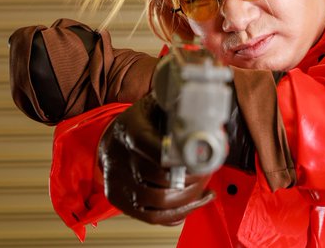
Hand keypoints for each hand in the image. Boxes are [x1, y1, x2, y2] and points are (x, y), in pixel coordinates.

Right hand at [98, 94, 214, 225]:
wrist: (110, 140)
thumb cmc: (140, 123)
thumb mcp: (156, 106)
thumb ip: (180, 112)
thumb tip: (213, 126)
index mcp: (131, 130)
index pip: (159, 151)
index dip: (185, 159)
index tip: (204, 160)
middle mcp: (121, 158)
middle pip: (162, 178)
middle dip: (192, 179)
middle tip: (208, 173)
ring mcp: (118, 182)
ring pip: (159, 201)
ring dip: (188, 198)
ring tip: (205, 190)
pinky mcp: (120, 200)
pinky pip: (153, 217)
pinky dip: (178, 213)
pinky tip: (192, 203)